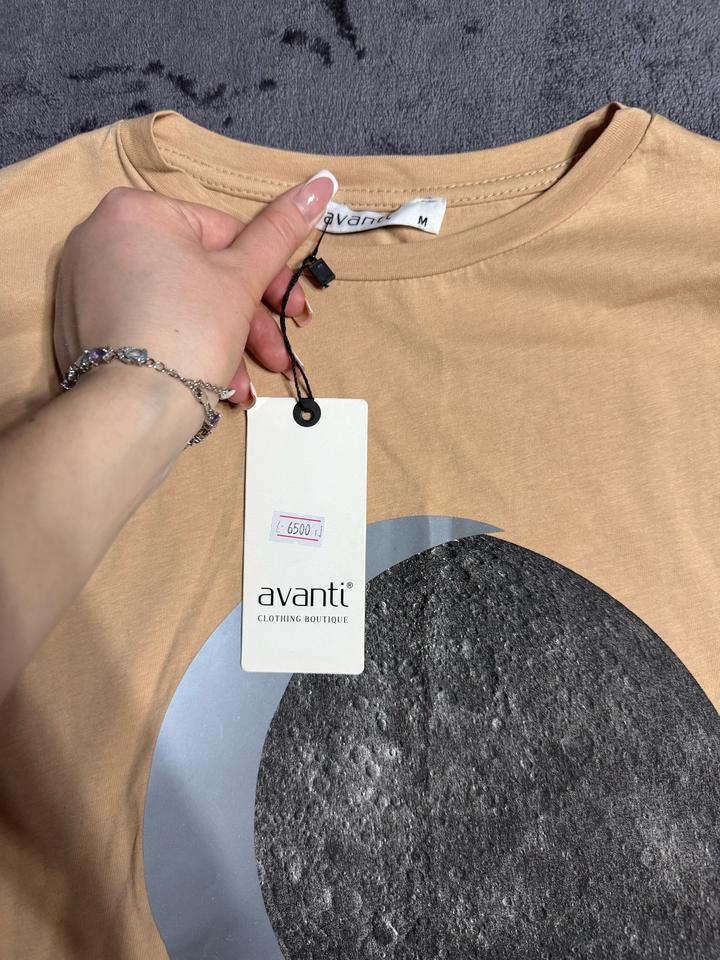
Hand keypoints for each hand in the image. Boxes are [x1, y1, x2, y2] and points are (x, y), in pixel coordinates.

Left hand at [52, 170, 337, 408]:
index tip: (294, 311)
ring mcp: (86, 283)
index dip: (267, 277)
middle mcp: (101, 236)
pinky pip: (149, 325)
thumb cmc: (187, 333)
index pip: (223, 233)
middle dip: (246, 321)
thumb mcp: (243, 278)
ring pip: (177, 305)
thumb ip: (280, 231)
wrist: (131, 411)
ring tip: (244, 385)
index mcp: (135, 209)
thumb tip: (321, 184)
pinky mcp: (83, 326)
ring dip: (223, 344)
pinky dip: (183, 349)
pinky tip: (212, 383)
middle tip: (278, 354)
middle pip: (200, 273)